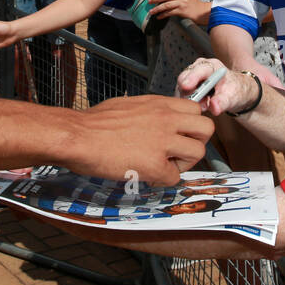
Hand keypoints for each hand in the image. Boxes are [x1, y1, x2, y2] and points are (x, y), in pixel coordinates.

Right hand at [67, 96, 213, 185]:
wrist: (78, 136)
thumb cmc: (94, 122)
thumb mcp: (129, 105)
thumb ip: (150, 112)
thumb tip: (157, 122)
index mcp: (159, 104)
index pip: (196, 110)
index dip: (190, 126)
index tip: (179, 135)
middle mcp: (167, 119)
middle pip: (206, 129)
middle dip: (195, 143)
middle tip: (177, 153)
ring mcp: (163, 142)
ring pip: (198, 153)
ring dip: (182, 163)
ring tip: (161, 165)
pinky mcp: (155, 165)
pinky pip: (174, 178)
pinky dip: (161, 180)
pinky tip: (145, 175)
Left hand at [147, 0, 207, 23]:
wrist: (201, 12)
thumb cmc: (194, 3)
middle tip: (149, 1)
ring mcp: (181, 3)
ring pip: (166, 5)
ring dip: (157, 9)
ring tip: (151, 11)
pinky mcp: (181, 11)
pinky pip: (169, 12)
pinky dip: (163, 15)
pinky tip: (159, 16)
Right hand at [176, 58, 257, 118]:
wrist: (236, 92)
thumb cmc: (235, 90)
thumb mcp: (232, 97)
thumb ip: (223, 102)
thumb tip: (214, 108)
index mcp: (212, 66)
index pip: (199, 70)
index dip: (192, 78)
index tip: (186, 87)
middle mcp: (199, 68)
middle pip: (185, 78)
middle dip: (189, 93)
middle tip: (199, 104)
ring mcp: (192, 76)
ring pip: (181, 88)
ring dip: (190, 99)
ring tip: (205, 105)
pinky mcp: (188, 85)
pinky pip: (182, 94)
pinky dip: (188, 101)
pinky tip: (200, 105)